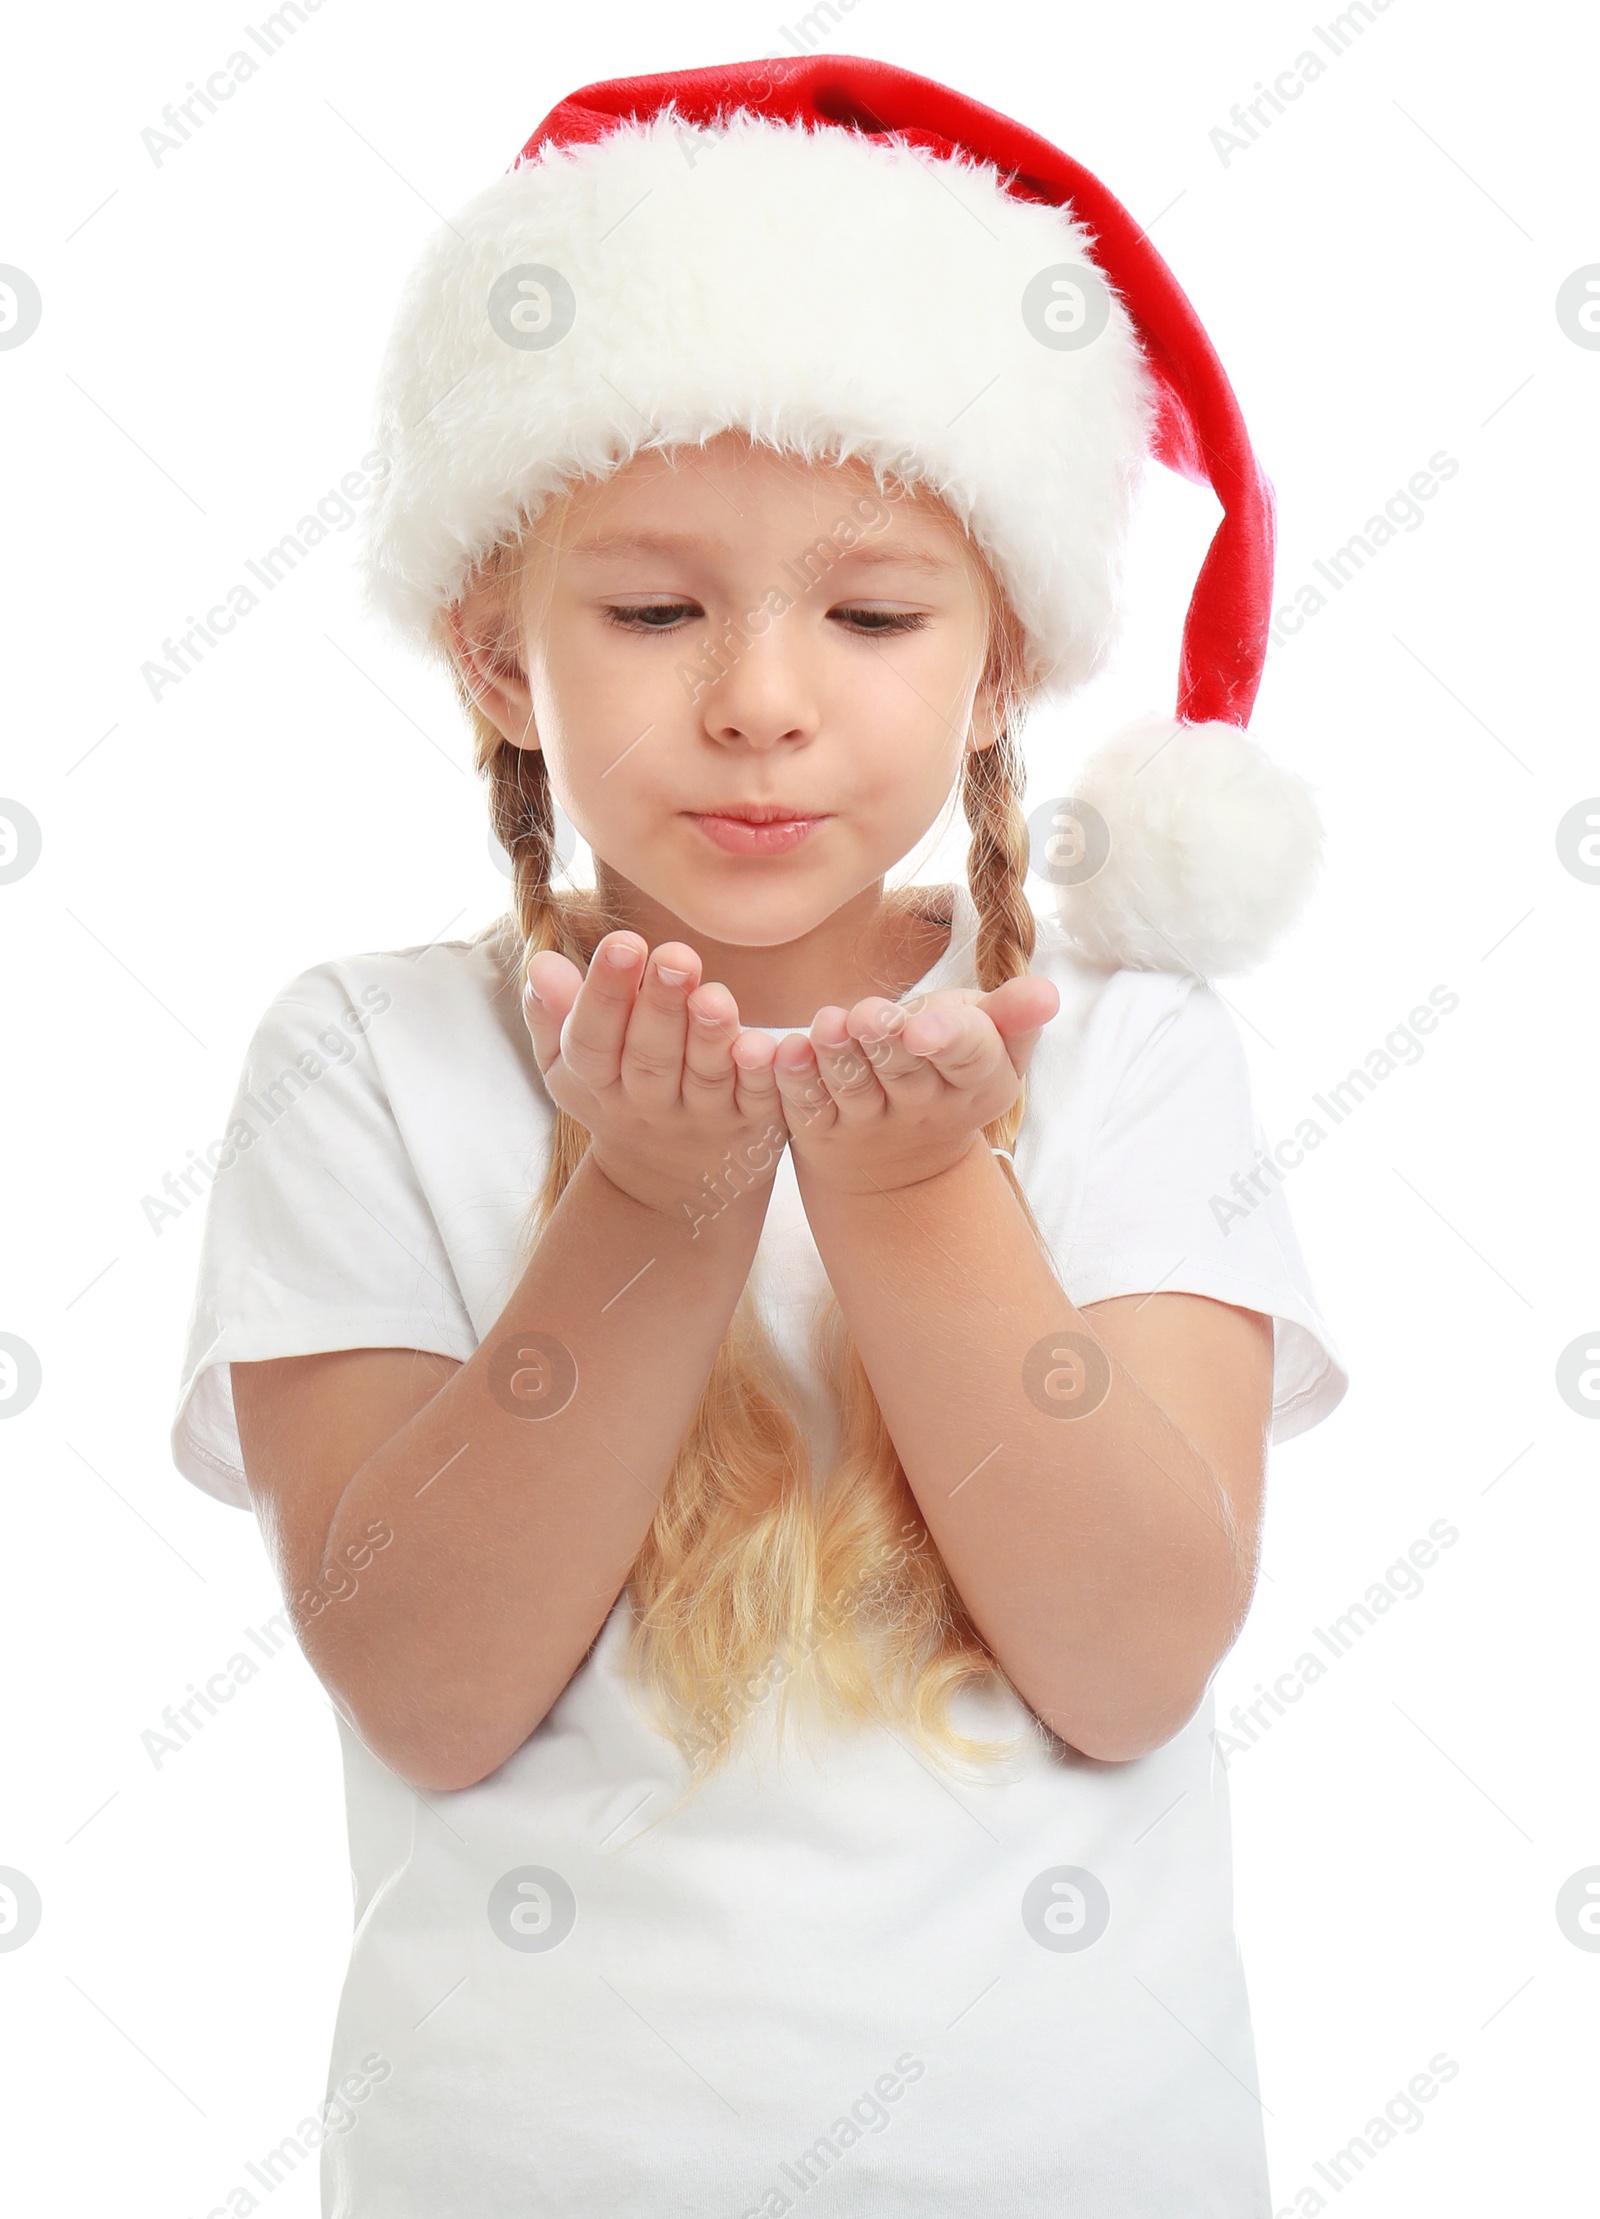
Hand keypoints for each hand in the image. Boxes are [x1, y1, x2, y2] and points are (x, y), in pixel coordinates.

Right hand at [521, 932, 787, 1224]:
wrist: (670, 1188)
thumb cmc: (617, 1096)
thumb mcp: (571, 1067)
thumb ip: (552, 1014)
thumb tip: (542, 961)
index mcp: (599, 1083)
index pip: (593, 1040)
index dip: (605, 994)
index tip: (622, 942)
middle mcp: (650, 1104)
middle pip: (651, 1057)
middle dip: (661, 1007)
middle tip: (675, 957)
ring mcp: (704, 1116)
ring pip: (705, 1077)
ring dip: (709, 1037)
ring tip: (713, 995)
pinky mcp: (754, 1123)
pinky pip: (757, 1100)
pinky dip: (760, 1075)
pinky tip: (762, 1044)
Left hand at [771, 975, 1059, 1195]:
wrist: (904, 1162)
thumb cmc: (949, 1072)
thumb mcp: (992, 1048)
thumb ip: (1013, 1016)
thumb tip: (1047, 991)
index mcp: (977, 1084)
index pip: (969, 1056)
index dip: (947, 1037)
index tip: (924, 1025)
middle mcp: (925, 1109)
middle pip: (905, 1070)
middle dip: (886, 1041)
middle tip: (868, 1013)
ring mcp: (870, 1124)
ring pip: (853, 1088)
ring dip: (838, 1056)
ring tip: (827, 1024)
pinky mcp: (823, 1131)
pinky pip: (806, 1106)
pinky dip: (795, 1080)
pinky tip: (785, 1052)